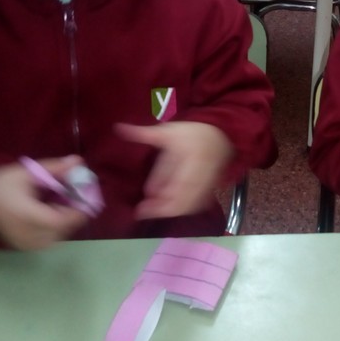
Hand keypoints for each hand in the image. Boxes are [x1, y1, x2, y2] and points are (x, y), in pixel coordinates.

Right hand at [0, 155, 89, 249]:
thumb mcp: (26, 172)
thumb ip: (54, 168)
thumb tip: (78, 161)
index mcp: (25, 216)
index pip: (59, 220)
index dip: (76, 211)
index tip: (87, 198)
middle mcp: (26, 235)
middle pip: (61, 229)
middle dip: (72, 213)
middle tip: (75, 196)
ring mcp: (24, 244)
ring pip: (56, 236)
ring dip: (64, 221)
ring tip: (60, 203)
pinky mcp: (23, 247)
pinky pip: (47, 240)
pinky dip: (54, 228)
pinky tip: (49, 213)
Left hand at [115, 122, 231, 219]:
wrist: (222, 132)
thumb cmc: (192, 132)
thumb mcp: (166, 131)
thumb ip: (142, 134)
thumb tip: (117, 128)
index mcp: (189, 159)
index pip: (173, 186)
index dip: (158, 200)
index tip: (140, 208)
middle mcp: (200, 173)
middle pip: (183, 200)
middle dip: (162, 210)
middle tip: (144, 212)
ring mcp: (208, 182)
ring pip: (191, 205)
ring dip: (172, 210)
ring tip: (155, 210)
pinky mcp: (211, 187)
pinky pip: (199, 204)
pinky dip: (185, 209)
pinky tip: (172, 208)